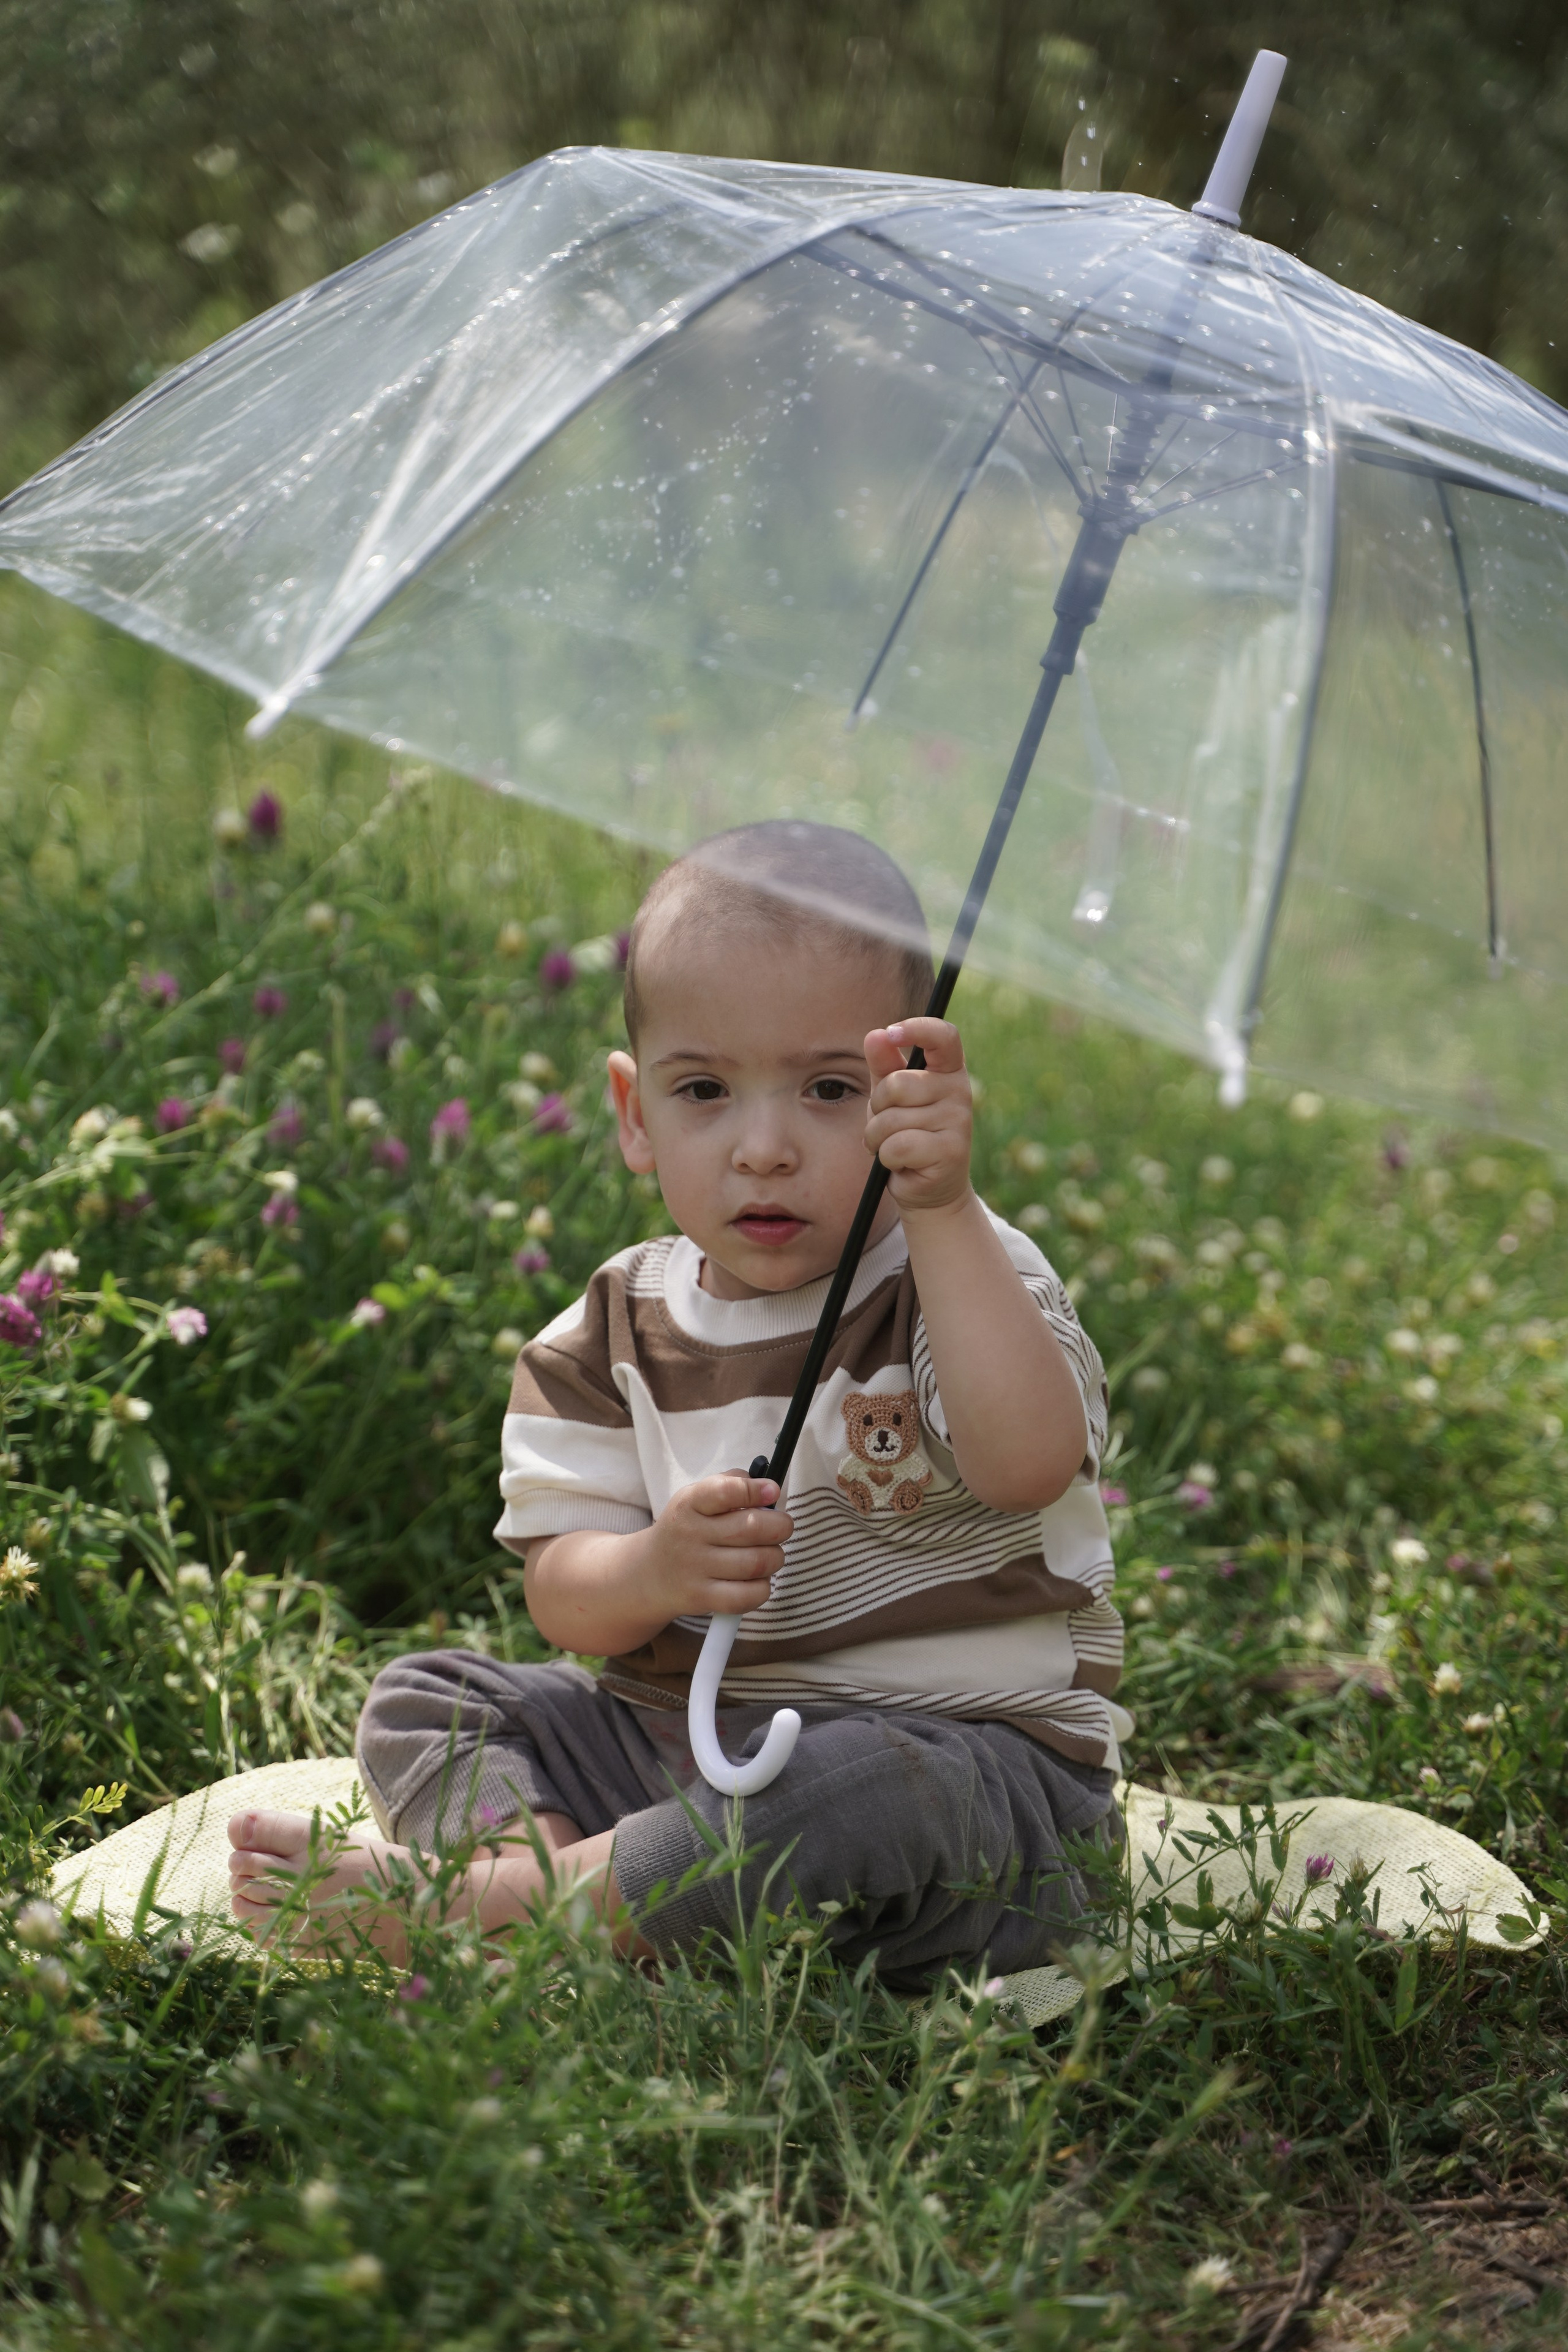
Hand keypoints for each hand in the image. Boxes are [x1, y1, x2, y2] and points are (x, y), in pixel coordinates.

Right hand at [644, 1472, 792, 1619]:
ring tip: (769, 1554)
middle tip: (781, 1527)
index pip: (725, 1491)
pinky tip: (757, 1579)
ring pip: (757, 1563)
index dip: (755, 1490)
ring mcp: (695, 1569)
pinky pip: (748, 1595)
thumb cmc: (687, 1529)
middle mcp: (690, 1535)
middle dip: (780, 1526)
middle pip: (751, 1528)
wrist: (650, 1573)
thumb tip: (769, 1489)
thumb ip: (731, 1484)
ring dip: (775, 1557)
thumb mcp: (696, 1498)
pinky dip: (763, 1587)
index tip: (772, 1491)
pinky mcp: (702, 1598)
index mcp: (689, 1503)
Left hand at [863, 1017, 972, 1215]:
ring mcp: (959, 1122)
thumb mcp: (890, 1097)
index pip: (944, 1036)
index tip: (893, 1032)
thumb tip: (876, 1035)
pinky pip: (898, 1146)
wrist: (928, 1189)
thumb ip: (884, 1065)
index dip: (918, 1028)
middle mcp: (960, 1091)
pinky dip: (886, 1156)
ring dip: (878, 1136)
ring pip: (892, 1118)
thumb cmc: (907, 1133)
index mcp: (948, 1071)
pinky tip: (899, 1163)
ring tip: (892, 1146)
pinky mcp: (951, 1151)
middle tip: (887, 1123)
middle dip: (878, 1106)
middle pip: (898, 1084)